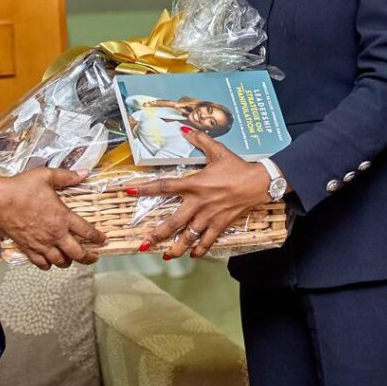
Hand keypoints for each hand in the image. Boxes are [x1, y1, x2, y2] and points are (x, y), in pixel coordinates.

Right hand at [0, 167, 107, 270]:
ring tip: (72, 259)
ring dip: (69, 262)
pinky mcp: (28, 249)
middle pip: (77, 253)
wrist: (0, 202)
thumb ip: (67, 176)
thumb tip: (84, 173)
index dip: (97, 237)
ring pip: (60, 261)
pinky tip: (50, 262)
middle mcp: (55, 234)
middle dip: (88, 258)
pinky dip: (48, 265)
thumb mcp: (47, 176)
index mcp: (63, 217)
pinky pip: (41, 263)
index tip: (103, 240)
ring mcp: (42, 244)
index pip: (87, 231)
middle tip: (93, 258)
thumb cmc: (22, 188)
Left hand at [131, 128, 273, 258]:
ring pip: (189, 236)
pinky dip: (200, 249)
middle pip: (173, 222)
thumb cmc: (237, 166)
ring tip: (166, 256)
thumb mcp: (217, 150)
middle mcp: (198, 203)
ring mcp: (209, 216)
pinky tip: (193, 255)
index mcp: (194, 184)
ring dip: (177, 248)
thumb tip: (185, 129)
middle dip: (157, 235)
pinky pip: (208, 241)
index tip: (128, 192)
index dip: (145, 189)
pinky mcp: (221, 224)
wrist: (258, 182)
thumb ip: (200, 140)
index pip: (164, 186)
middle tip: (144, 244)